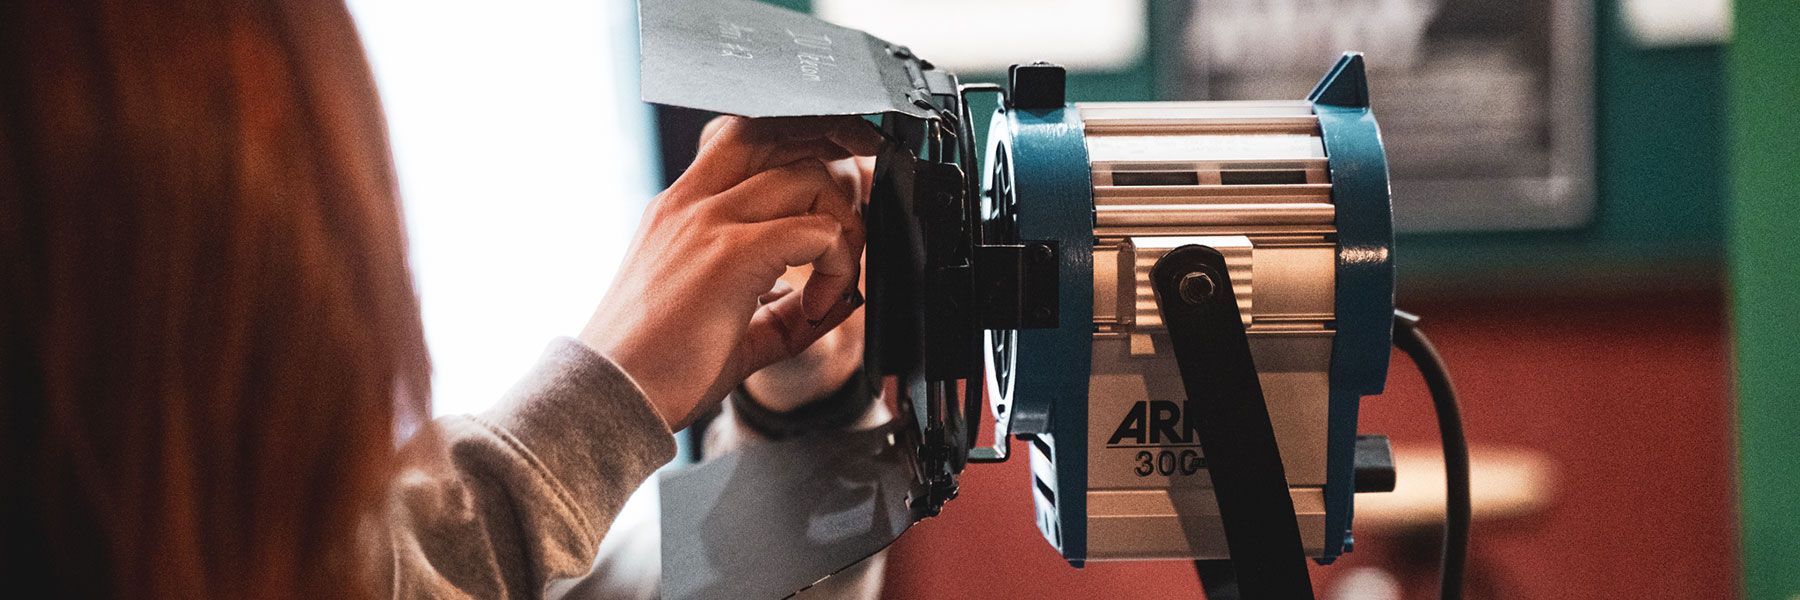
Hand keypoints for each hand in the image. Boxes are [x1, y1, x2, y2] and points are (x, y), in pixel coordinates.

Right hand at [579, 116, 880, 429]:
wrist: (611, 400)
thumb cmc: (656, 371)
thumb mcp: (727, 325)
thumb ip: (783, 308)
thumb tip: (843, 298)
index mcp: (681, 208)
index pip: (748, 134)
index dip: (805, 146)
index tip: (838, 190)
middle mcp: (692, 201)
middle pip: (782, 129)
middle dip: (837, 156)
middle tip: (851, 218)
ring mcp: (709, 221)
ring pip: (811, 175)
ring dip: (844, 223)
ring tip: (833, 278)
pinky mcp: (731, 255)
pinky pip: (818, 231)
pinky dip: (838, 266)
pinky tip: (817, 308)